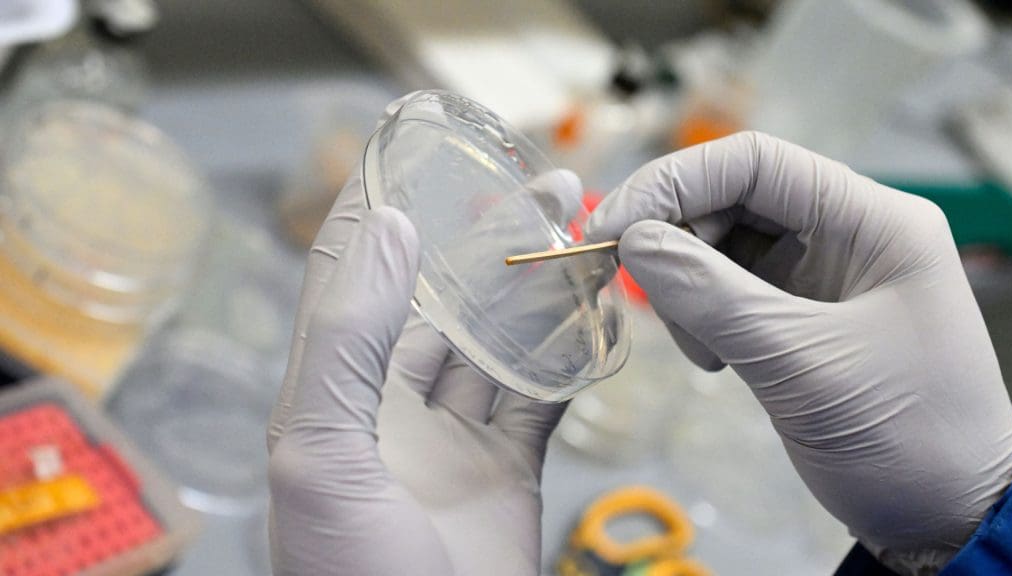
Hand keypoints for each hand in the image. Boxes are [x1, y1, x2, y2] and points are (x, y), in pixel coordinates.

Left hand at [265, 94, 574, 575]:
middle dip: (488, 240)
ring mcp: (454, 436)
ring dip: (539, 286)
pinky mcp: (508, 469)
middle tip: (545, 186)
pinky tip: (596, 307)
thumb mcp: (320, 450)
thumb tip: (386, 227)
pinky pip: (542, 396)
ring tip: (584, 226)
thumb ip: (349, 338)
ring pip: (501, 340)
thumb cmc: (348, 574)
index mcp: (334, 395)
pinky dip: (570, 351)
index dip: (382, 214)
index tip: (417, 155)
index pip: (353, 280)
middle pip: (443, 300)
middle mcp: (392, 406)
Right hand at [586, 131, 1011, 574]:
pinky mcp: (798, 313)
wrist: (946, 516)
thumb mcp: (801, 365)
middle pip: (731, 198)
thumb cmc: (905, 438)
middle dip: (675, 240)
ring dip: (686, 287)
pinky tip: (715, 360)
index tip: (611, 229)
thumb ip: (711, 297)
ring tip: (704, 351)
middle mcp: (845, 231)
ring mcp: (821, 273)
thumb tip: (633, 243)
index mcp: (871, 220)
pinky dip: (701, 316)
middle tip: (637, 290)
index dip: (672, 184)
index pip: (754, 162)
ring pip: (721, 245)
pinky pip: (726, 290)